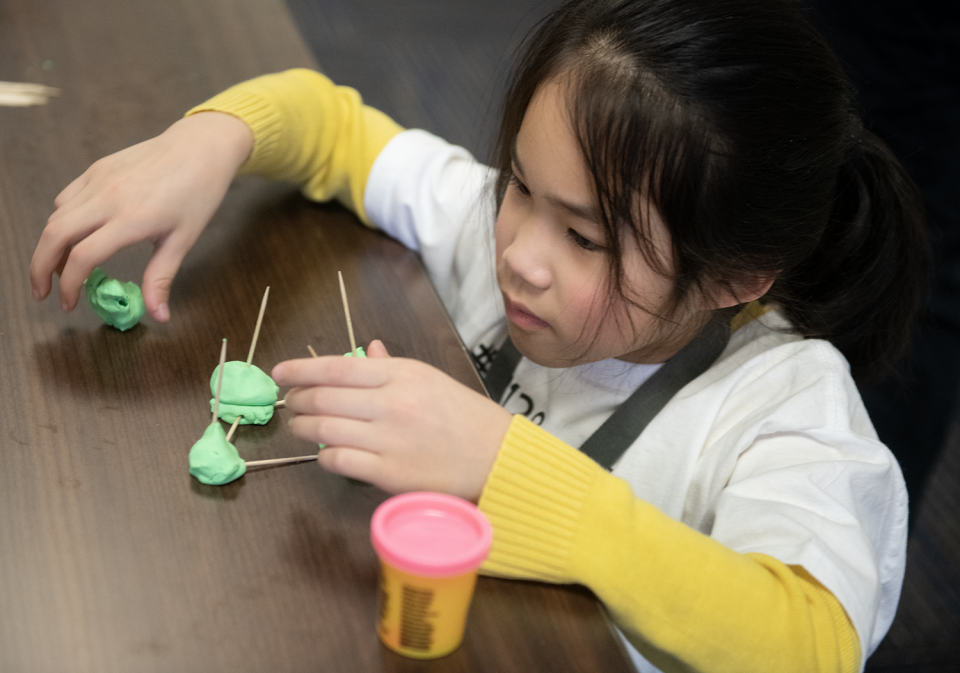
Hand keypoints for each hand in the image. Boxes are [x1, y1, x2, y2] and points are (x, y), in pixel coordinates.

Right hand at [30, 112, 253, 320]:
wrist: (200, 148)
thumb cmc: (197, 194)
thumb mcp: (183, 241)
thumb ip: (162, 279)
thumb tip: (159, 316)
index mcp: (131, 219)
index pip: (83, 257)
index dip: (69, 286)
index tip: (68, 305)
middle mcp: (107, 198)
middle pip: (54, 235)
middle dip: (39, 268)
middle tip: (42, 292)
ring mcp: (98, 180)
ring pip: (56, 216)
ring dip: (51, 245)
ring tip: (63, 269)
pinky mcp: (96, 169)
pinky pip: (67, 198)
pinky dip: (61, 221)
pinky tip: (76, 236)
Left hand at [274, 340, 512, 500]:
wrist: (496, 456)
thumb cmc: (463, 417)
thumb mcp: (430, 380)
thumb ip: (391, 367)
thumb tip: (367, 350)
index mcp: (402, 374)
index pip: (336, 367)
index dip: (300, 369)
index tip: (279, 372)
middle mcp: (392, 403)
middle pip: (322, 397)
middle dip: (296, 399)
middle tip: (288, 402)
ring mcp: (389, 439)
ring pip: (323, 429)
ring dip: (302, 426)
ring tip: (299, 425)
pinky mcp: (389, 473)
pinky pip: (338, 460)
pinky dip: (323, 454)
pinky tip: (325, 451)